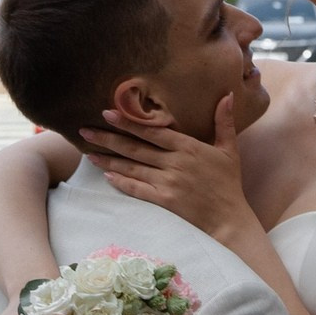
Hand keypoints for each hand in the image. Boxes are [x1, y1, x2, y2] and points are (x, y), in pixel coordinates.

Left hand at [80, 96, 251, 245]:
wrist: (229, 219)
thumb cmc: (228, 183)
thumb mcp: (230, 150)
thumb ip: (225, 122)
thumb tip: (228, 95)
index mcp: (189, 147)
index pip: (152, 131)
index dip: (129, 122)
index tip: (108, 113)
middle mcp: (175, 163)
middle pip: (136, 148)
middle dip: (109, 138)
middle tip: (85, 130)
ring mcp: (168, 182)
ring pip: (132, 168)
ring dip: (108, 160)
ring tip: (88, 152)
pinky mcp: (164, 201)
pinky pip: (138, 189)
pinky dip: (121, 182)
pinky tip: (106, 176)